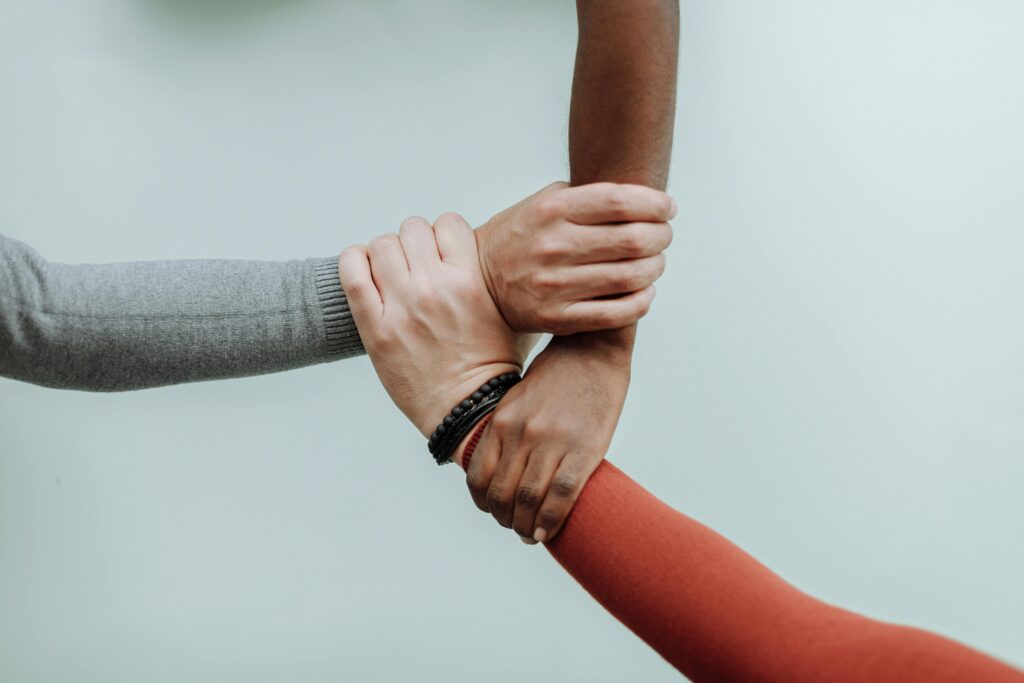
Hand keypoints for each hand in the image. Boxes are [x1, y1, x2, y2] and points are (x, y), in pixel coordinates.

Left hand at [339, 213, 533, 437]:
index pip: (449, 223)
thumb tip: (481, 247)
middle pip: (413, 229)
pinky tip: (363, 269)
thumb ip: (492, 276)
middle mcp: (434, 288)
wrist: (467, 410)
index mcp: (470, 280)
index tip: (443, 252)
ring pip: (382, 245)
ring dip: (386, 253)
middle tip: (417, 265)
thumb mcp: (509, 311)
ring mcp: (402, 308)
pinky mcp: (376, 329)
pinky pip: (352, 275)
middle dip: (416, 243)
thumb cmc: (492, 364)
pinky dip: (353, 262)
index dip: (445, 235)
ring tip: (392, 272)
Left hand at [465, 331, 632, 542]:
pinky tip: (548, 532)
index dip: (483, 503)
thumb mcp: (520, 399)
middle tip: (517, 529)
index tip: (495, 513)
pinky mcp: (583, 448)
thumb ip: (509, 431)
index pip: (479, 477)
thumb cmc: (559, 375)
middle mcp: (521, 432)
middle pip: (502, 494)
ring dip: (526, 527)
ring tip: (532, 535)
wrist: (594, 347)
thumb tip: (504, 469)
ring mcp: (551, 441)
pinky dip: (551, 520)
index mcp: (502, 420)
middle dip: (506, 520)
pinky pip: (562, 495)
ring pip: (529, 500)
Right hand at [475, 182, 674, 334]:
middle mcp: (553, 246)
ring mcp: (555, 285)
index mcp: (552, 211)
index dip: (655, 204)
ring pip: (631, 276)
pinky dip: (642, 301)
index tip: (668, 207)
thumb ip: (586, 196)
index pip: (620, 201)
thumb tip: (642, 196)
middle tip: (664, 235)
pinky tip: (644, 290)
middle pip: (633, 239)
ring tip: (655, 262)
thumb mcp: (542, 203)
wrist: (481, 284)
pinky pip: (617, 313)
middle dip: (662, 236)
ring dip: (655, 267)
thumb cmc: (522, 238)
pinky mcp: (558, 318)